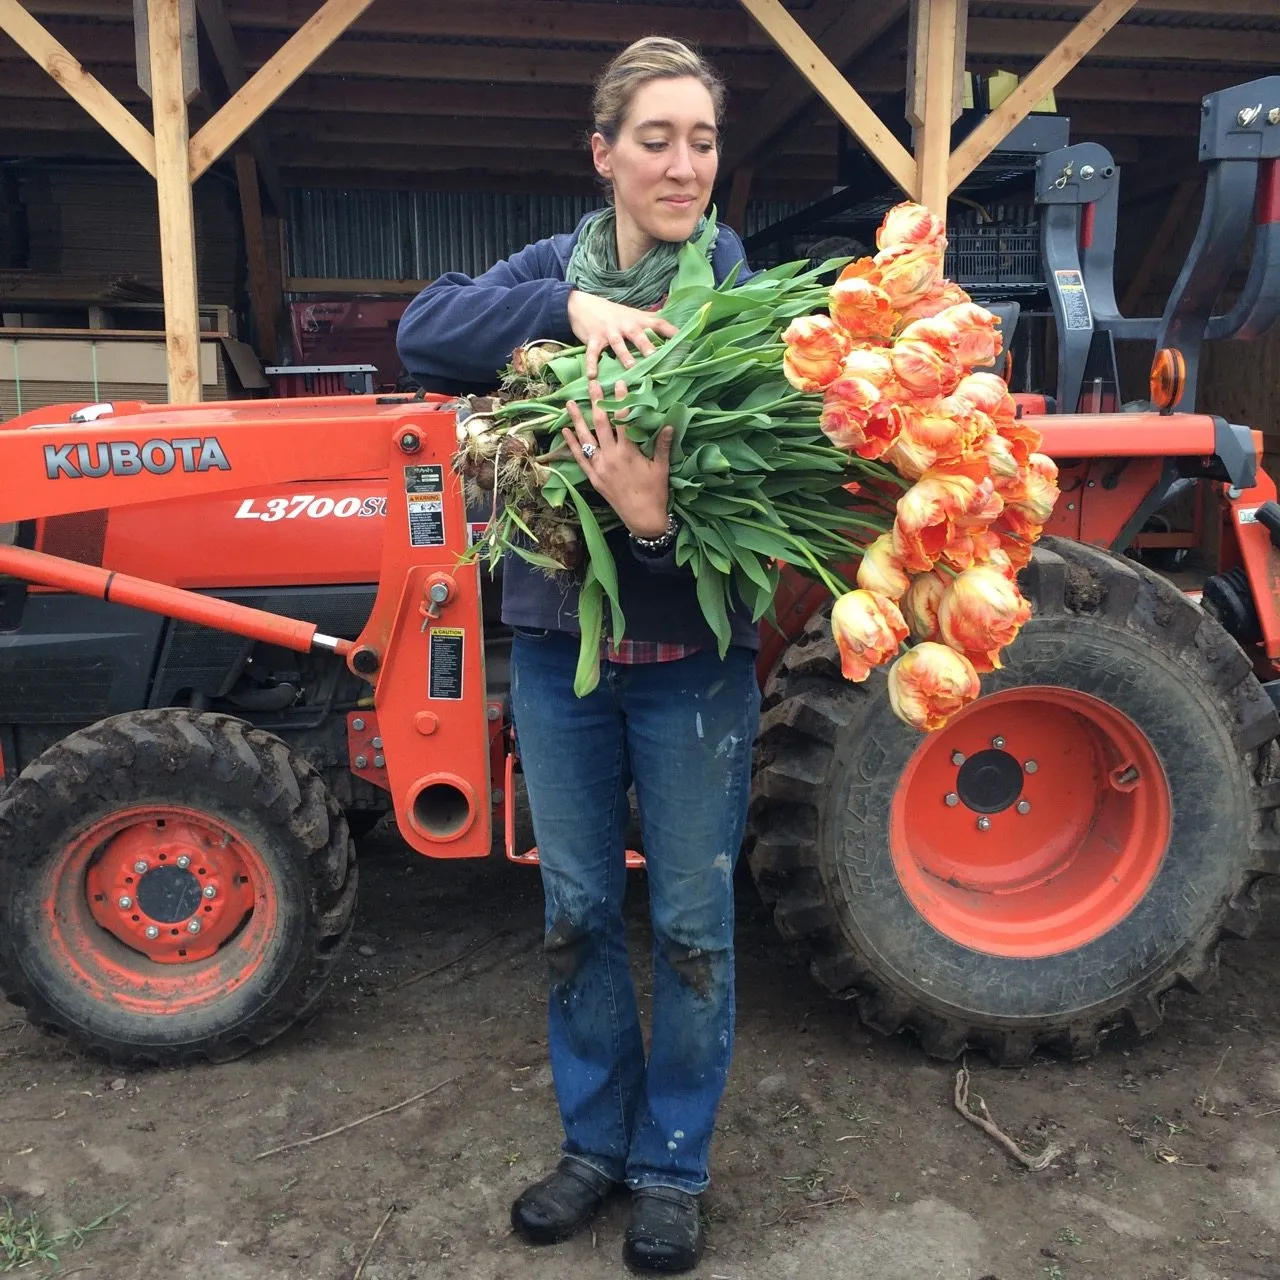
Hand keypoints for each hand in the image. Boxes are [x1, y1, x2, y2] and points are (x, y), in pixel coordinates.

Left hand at [562, 380, 673, 538]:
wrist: (643, 518)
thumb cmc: (655, 492)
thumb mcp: (661, 467)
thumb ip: (663, 445)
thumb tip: (669, 424)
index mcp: (628, 451)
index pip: (623, 419)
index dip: (620, 400)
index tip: (618, 383)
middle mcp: (611, 456)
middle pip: (601, 423)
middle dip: (596, 401)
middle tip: (591, 383)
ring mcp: (599, 467)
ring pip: (585, 438)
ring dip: (577, 419)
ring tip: (570, 403)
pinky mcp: (593, 477)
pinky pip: (579, 457)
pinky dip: (571, 443)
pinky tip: (564, 430)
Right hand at [566, 290, 678, 378]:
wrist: (581, 304)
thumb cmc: (611, 313)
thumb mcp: (631, 313)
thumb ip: (650, 318)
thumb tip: (670, 317)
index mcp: (636, 320)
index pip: (658, 323)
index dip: (671, 331)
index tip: (685, 341)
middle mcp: (624, 325)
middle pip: (638, 334)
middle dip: (647, 344)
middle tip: (655, 356)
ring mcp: (608, 332)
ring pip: (617, 343)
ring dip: (624, 354)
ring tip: (631, 366)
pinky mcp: (592, 338)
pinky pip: (592, 353)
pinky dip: (591, 363)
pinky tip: (592, 376)